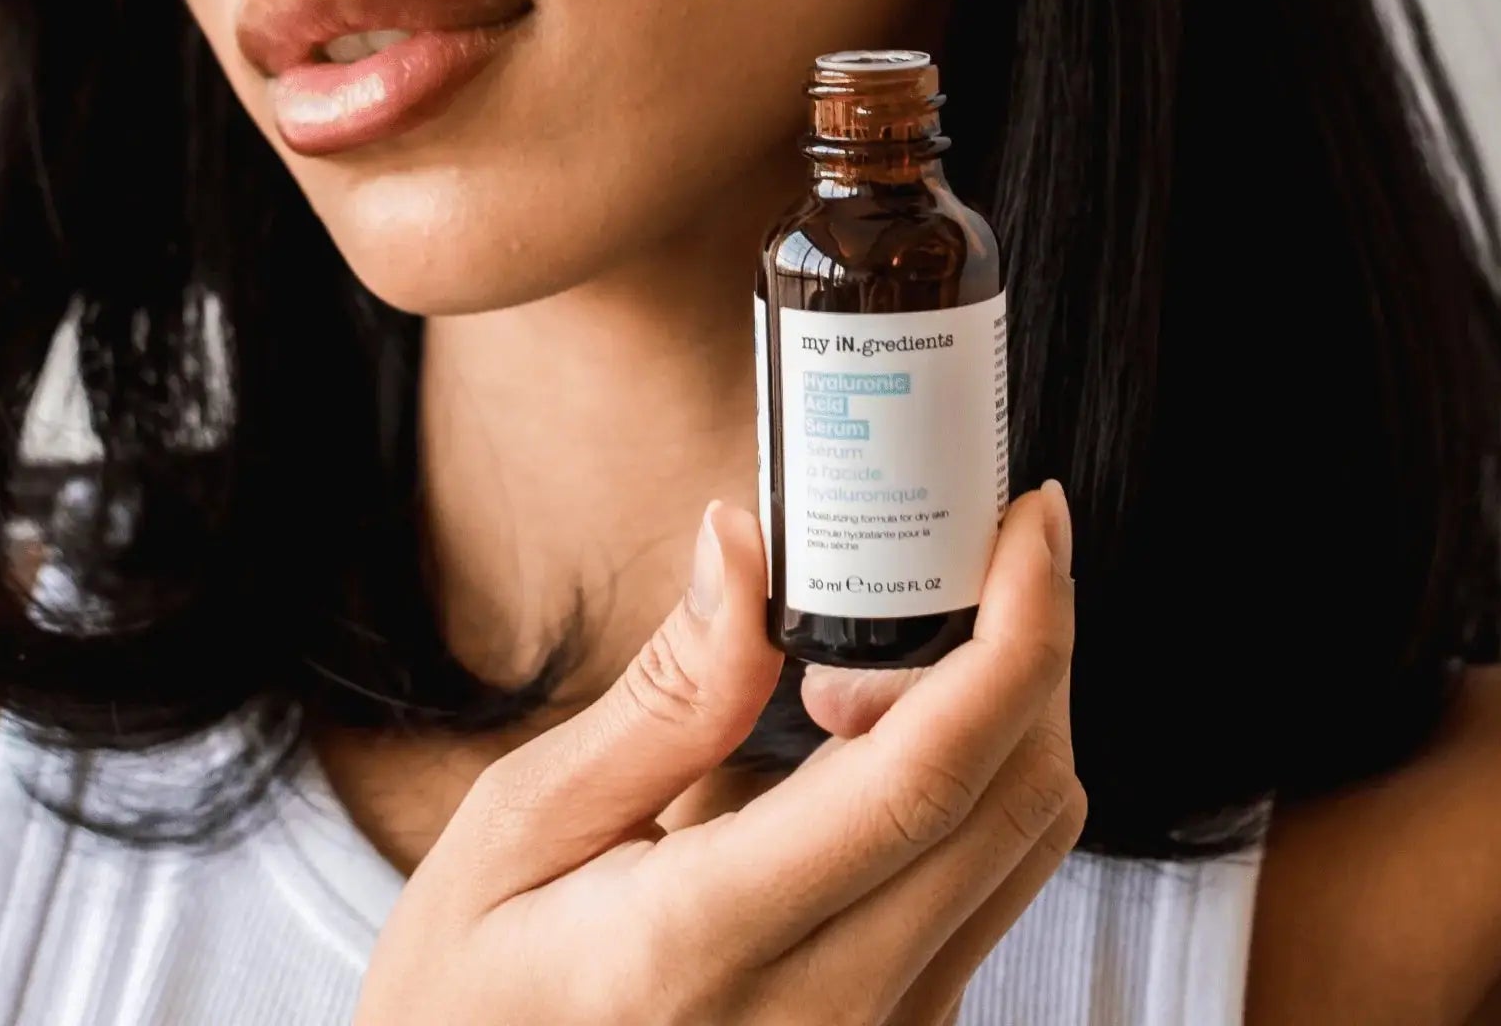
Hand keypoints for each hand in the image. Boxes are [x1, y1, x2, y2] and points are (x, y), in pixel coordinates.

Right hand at [353, 484, 1083, 1025]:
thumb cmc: (470, 1001)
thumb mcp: (516, 833)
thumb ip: (662, 698)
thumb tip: (744, 543)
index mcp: (710, 943)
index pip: (928, 779)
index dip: (1016, 632)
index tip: (1030, 523)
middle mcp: (830, 1020)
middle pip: (1017, 802)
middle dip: (1024, 645)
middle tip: (937, 565)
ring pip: (1024, 848)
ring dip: (1002, 715)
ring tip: (861, 669)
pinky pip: (990, 895)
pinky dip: (973, 787)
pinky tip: (866, 751)